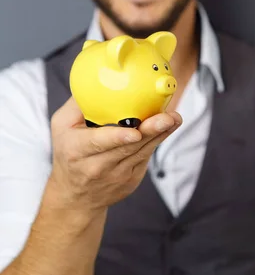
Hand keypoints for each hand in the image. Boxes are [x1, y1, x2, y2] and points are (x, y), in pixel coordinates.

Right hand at [47, 97, 181, 213]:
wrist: (75, 196)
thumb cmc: (68, 153)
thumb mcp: (61, 127)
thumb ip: (77, 104)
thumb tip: (97, 78)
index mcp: (77, 150)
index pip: (100, 143)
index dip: (118, 137)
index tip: (135, 132)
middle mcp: (97, 166)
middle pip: (128, 147)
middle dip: (150, 131)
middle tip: (168, 117)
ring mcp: (117, 175)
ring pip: (142, 151)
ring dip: (161, 133)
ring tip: (174, 118)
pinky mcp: (131, 179)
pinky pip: (146, 156)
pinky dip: (158, 140)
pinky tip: (168, 126)